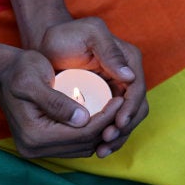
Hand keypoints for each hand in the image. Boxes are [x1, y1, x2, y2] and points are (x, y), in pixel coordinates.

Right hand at [0, 50, 123, 157]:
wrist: (3, 72)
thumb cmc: (20, 69)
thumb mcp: (35, 79)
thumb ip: (57, 102)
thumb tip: (83, 119)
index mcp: (33, 135)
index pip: (82, 134)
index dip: (106, 119)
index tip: (120, 99)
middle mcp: (34, 148)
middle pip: (84, 144)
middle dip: (107, 126)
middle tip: (122, 104)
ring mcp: (38, 150)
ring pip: (83, 147)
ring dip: (101, 131)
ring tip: (114, 110)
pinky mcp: (43, 145)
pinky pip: (75, 144)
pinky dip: (91, 133)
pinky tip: (101, 115)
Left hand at [39, 17, 148, 157]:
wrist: (46, 45)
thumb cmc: (64, 36)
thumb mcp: (88, 35)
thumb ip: (109, 52)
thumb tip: (130, 77)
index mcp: (129, 59)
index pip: (138, 89)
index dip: (130, 109)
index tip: (118, 124)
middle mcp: (128, 75)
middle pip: (138, 107)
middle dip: (126, 127)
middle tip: (107, 140)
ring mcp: (119, 89)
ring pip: (128, 118)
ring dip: (119, 136)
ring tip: (102, 149)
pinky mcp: (107, 100)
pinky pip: (114, 122)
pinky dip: (109, 135)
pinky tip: (97, 147)